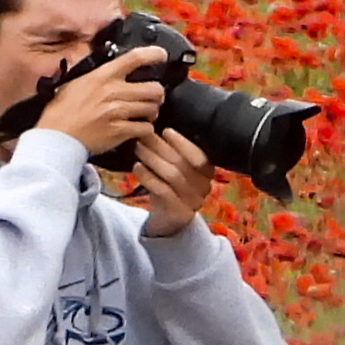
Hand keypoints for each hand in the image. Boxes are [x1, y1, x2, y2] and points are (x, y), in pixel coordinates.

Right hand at [33, 47, 165, 161]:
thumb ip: (95, 75)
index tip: (161, 55)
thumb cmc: (60, 112)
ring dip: (152, 112)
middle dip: (157, 94)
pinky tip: (138, 129)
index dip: (153, 54)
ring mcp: (118, 112)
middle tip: (153, 97)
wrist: (56, 138)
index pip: (134, 58)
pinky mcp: (119, 131)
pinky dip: (145, 130)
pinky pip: (145, 128)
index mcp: (102, 76)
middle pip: (154, 88)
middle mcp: (113, 92)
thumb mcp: (75, 83)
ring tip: (144, 115)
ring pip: (152, 108)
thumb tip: (108, 68)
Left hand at [112, 122, 212, 236]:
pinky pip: (162, 191)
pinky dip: (148, 177)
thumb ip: (174, 151)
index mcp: (207, 172)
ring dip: (153, 159)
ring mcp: (192, 201)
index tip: (166, 130)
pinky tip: (136, 167)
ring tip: (138, 148)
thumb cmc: (171, 187)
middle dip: (161, 147)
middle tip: (143, 136)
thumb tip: (157, 123)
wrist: (169, 221)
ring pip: (172, 175)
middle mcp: (204, 186)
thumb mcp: (178, 168)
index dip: (183, 142)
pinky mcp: (178, 212)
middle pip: (182, 162)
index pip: (199, 154)